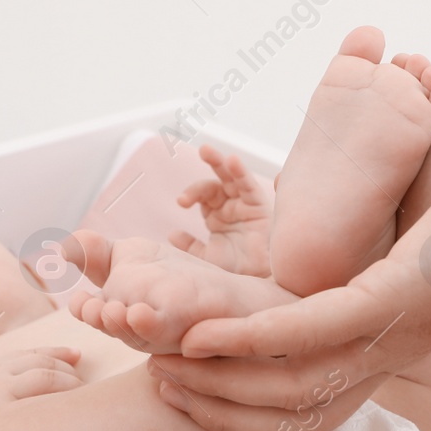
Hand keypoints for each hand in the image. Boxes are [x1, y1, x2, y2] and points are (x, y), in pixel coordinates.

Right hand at [0, 345, 84, 430]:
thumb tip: (1, 418)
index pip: (21, 356)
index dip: (51, 353)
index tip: (73, 355)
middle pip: (37, 359)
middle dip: (64, 363)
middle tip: (83, 372)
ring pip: (45, 371)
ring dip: (69, 378)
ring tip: (85, 388)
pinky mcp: (0, 400)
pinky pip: (43, 385)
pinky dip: (65, 388)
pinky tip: (77, 399)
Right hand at [144, 130, 430, 430]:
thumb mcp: (400, 231)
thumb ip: (350, 252)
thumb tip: (312, 246)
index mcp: (387, 343)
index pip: (303, 394)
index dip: (240, 396)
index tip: (188, 375)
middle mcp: (388, 353)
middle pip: (287, 405)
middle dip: (217, 401)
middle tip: (158, 384)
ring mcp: (393, 332)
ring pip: (288, 380)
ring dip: (219, 377)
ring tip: (165, 365)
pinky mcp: (396, 300)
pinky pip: (308, 332)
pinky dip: (250, 340)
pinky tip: (203, 335)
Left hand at [170, 146, 272, 277]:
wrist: (257, 280)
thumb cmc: (237, 269)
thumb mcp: (208, 257)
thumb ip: (191, 246)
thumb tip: (172, 235)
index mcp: (216, 215)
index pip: (203, 196)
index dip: (191, 194)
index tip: (181, 202)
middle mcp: (230, 206)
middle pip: (217, 180)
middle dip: (208, 165)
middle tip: (198, 152)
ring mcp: (244, 204)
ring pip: (232, 177)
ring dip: (220, 162)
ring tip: (206, 150)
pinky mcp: (258, 205)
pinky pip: (248, 185)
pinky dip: (240, 172)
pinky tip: (232, 161)